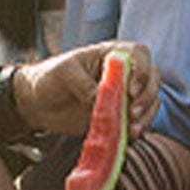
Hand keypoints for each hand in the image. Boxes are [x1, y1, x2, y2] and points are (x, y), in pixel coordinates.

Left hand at [13, 41, 158, 138]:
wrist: (37, 104)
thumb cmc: (49, 78)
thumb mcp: (64, 72)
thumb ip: (84, 84)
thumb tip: (103, 100)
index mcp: (111, 54)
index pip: (139, 54)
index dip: (141, 70)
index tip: (130, 89)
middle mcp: (123, 73)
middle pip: (152, 78)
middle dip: (147, 95)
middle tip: (132, 112)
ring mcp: (123, 95)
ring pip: (151, 100)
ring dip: (147, 114)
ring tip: (132, 129)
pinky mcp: (120, 116)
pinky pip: (141, 120)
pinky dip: (141, 127)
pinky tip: (131, 135)